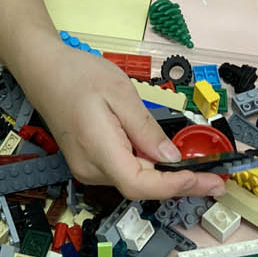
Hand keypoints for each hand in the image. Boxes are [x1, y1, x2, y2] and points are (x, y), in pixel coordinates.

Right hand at [22, 48, 222, 200]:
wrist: (43, 70)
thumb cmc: (78, 75)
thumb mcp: (121, 94)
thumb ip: (147, 130)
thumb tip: (172, 159)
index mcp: (98, 150)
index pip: (141, 185)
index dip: (176, 186)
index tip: (206, 180)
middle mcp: (91, 168)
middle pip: (141, 186)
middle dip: (179, 182)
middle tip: (214, 178)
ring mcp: (87, 168)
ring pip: (134, 180)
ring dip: (164, 175)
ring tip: (195, 166)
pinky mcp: (89, 163)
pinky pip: (124, 170)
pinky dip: (147, 166)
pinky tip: (163, 156)